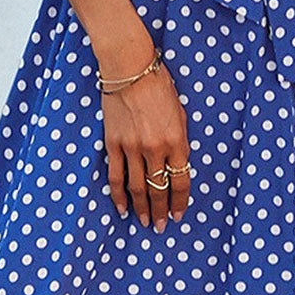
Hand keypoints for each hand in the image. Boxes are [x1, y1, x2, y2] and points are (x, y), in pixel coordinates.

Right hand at [101, 55, 191, 231]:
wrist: (129, 68)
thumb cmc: (158, 84)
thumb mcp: (180, 111)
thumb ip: (180, 137)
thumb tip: (177, 160)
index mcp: (177, 139)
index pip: (181, 180)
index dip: (180, 201)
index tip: (179, 214)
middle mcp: (155, 148)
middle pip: (159, 189)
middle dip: (161, 211)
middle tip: (161, 226)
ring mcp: (132, 148)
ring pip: (138, 188)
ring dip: (142, 209)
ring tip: (144, 222)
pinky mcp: (113, 144)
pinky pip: (116, 177)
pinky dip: (118, 196)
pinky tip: (122, 209)